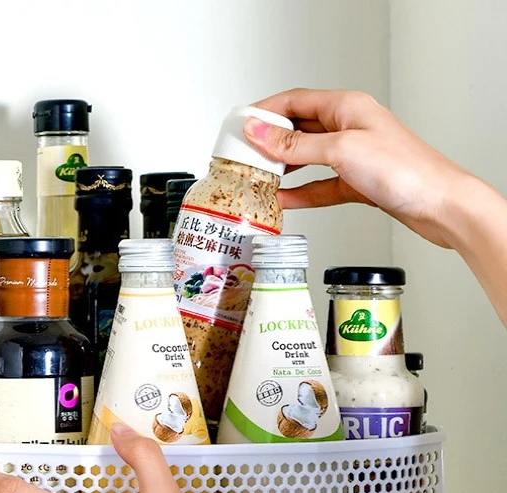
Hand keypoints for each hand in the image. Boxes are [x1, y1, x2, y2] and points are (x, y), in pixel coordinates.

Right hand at [244, 88, 470, 248]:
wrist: (439, 204)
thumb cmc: (404, 170)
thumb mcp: (340, 150)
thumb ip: (295, 144)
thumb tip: (259, 132)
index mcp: (346, 107)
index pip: (295, 101)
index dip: (264, 112)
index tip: (240, 126)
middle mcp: (349, 127)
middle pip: (298, 129)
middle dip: (269, 142)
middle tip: (243, 156)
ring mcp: (352, 156)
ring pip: (306, 158)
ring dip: (281, 168)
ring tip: (258, 178)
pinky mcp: (356, 182)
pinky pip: (318, 184)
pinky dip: (299, 191)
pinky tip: (283, 200)